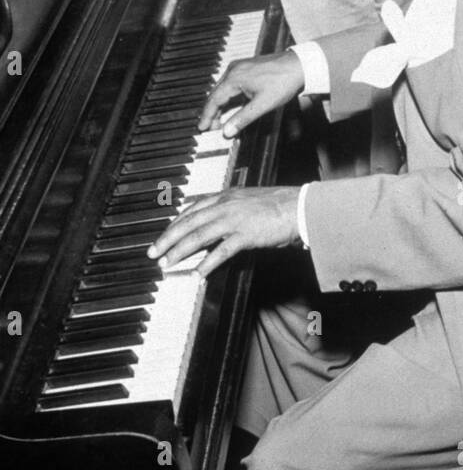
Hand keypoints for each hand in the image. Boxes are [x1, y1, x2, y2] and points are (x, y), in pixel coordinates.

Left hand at [148, 186, 298, 275]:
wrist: (302, 207)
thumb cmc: (280, 206)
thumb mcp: (250, 202)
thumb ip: (231, 210)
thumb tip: (217, 224)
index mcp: (227, 195)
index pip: (192, 209)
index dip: (175, 224)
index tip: (163, 235)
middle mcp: (227, 205)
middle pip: (189, 222)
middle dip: (167, 238)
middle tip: (153, 253)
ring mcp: (236, 219)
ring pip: (199, 235)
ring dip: (180, 250)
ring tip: (167, 263)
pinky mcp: (246, 234)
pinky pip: (221, 251)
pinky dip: (207, 263)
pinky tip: (198, 274)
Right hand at [200, 50, 304, 136]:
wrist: (300, 65)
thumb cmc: (283, 81)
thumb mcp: (262, 105)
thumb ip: (243, 118)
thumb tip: (227, 131)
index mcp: (234, 77)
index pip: (214, 100)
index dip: (207, 116)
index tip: (202, 127)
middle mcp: (234, 70)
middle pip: (216, 94)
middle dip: (212, 112)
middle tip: (210, 127)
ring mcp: (240, 67)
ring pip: (223, 89)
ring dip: (220, 104)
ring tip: (219, 120)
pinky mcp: (247, 67)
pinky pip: (231, 84)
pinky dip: (229, 96)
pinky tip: (232, 106)